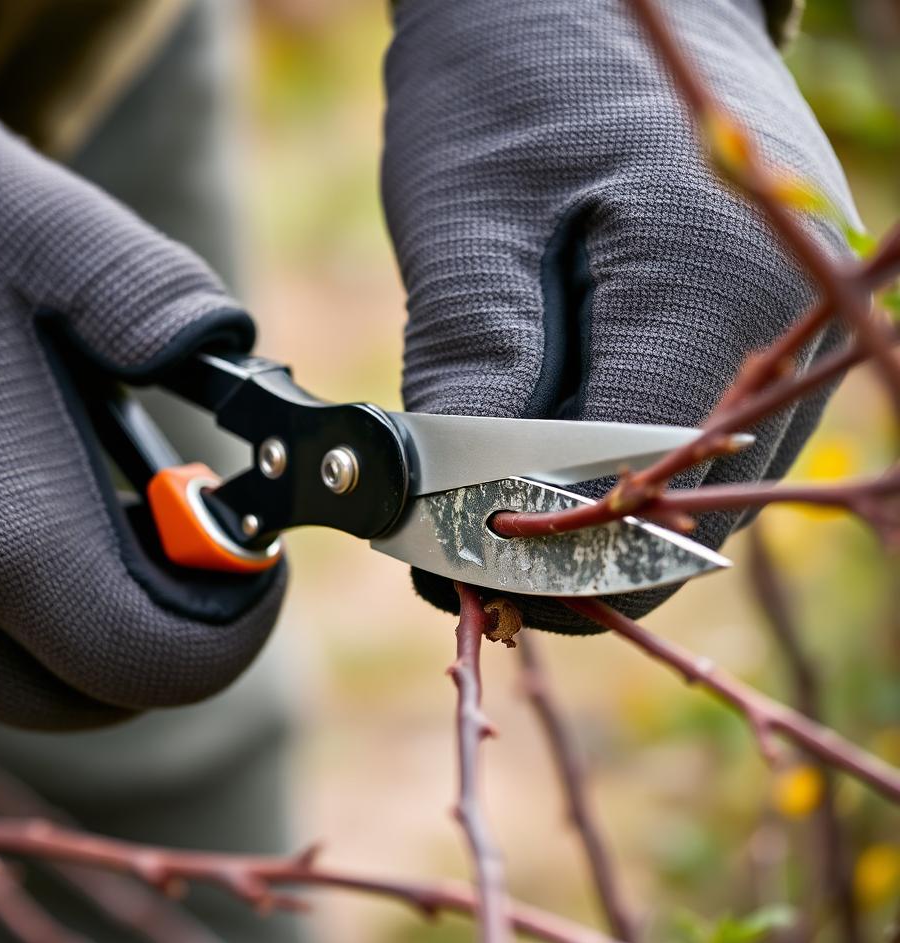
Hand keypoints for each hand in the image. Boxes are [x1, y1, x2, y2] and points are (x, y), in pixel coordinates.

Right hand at [0, 92, 284, 727]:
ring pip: (18, 694)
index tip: (251, 562)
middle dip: (159, 630)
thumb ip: (171, 314)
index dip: (233, 628)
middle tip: (174, 538)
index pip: (157, 665)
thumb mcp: (60, 244)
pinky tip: (1, 542)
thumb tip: (262, 397)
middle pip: (94, 696)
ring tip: (81, 526)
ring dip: (77, 636)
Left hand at [381, 0, 856, 631]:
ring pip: (687, 489)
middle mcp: (780, 326)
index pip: (634, 492)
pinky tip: (538, 455)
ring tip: (486, 499)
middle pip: (675, 513)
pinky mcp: (755, 326)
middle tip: (456, 551)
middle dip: (563, 551)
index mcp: (712, 289)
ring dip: (585, 516)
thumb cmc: (514, 76)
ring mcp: (783, 328)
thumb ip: (476, 376)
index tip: (452, 574)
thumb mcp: (468, 224)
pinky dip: (610, 469)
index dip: (540, 554)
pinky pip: (689, 438)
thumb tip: (458, 518)